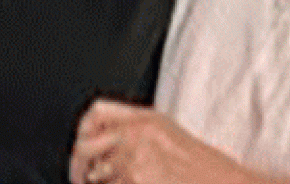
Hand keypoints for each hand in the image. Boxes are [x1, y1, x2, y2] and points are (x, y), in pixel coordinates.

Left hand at [70, 98, 272, 183]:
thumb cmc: (208, 173)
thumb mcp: (169, 139)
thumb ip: (135, 137)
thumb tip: (100, 153)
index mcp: (148, 119)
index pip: (96, 112)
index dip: (82, 134)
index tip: (82, 153)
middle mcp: (138, 135)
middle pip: (86, 145)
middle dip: (81, 168)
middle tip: (86, 181)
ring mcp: (136, 160)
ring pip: (93, 175)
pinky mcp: (136, 181)